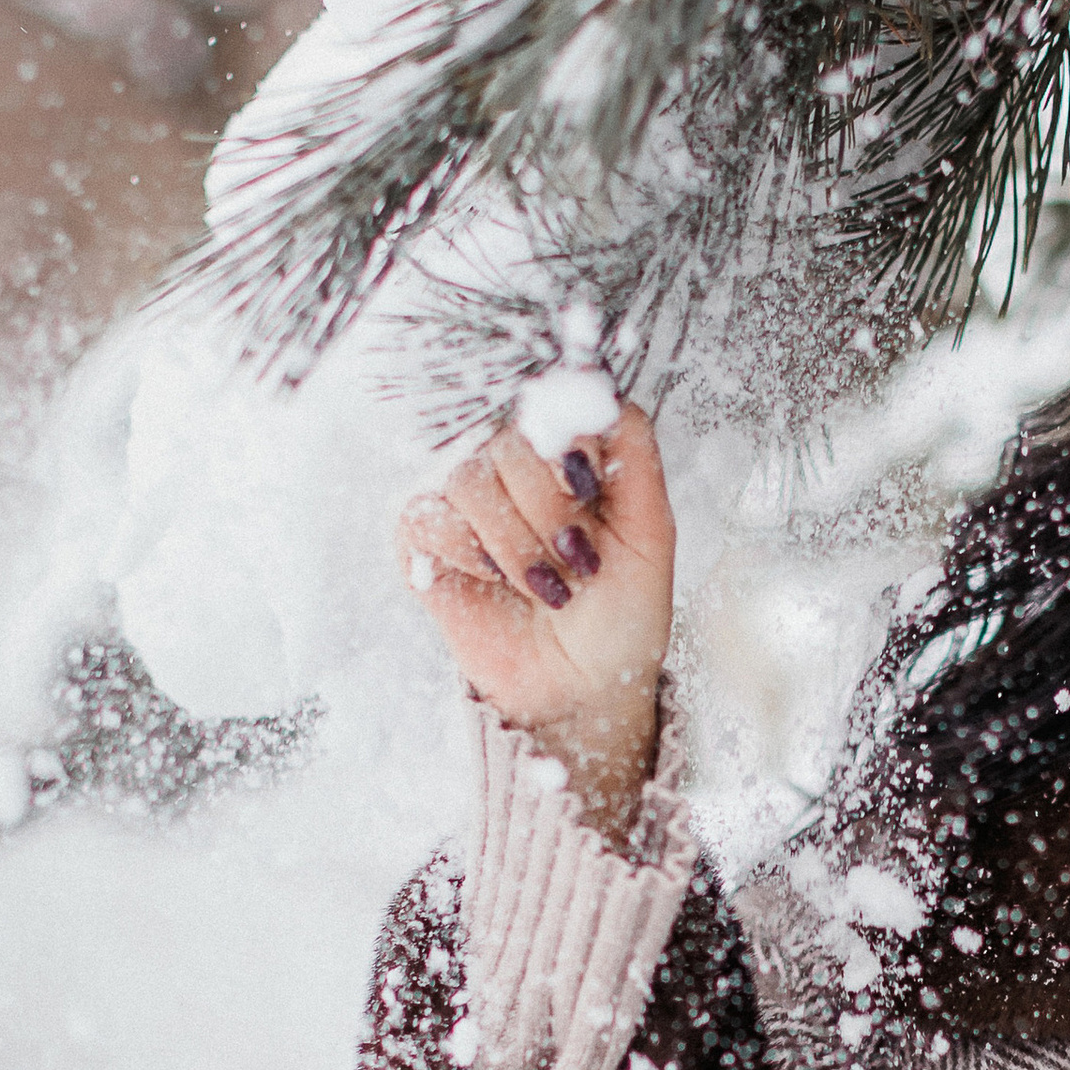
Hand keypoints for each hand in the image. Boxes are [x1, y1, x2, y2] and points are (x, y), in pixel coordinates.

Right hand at [397, 403, 674, 845]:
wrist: (583, 686)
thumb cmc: (620, 611)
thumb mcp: (650, 526)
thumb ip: (632, 446)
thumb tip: (593, 384)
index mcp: (561, 444)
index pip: (546, 396)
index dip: (565, 446)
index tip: (586, 494)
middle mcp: (507, 456)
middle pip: (506, 434)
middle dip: (550, 510)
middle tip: (578, 560)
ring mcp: (459, 491)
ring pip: (467, 475)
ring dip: (516, 542)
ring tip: (547, 586)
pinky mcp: (419, 534)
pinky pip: (427, 513)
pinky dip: (472, 553)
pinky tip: (499, 581)